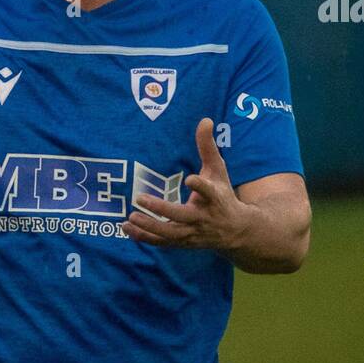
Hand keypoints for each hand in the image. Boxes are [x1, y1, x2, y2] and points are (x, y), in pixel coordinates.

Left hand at [123, 117, 251, 253]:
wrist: (236, 231)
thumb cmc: (224, 195)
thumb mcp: (219, 171)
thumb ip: (208, 147)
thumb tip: (205, 119)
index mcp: (215, 198)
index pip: (209, 192)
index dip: (200, 186)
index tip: (190, 179)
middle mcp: (203, 218)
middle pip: (183, 216)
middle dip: (162, 209)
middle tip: (140, 198)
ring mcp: (192, 233)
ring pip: (170, 234)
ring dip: (149, 226)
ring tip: (131, 216)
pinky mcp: (183, 243)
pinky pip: (162, 242)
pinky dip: (145, 237)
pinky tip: (127, 227)